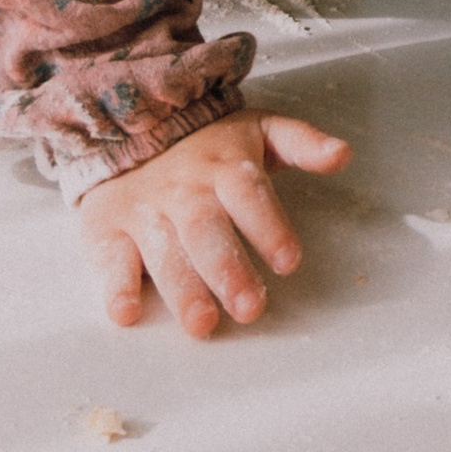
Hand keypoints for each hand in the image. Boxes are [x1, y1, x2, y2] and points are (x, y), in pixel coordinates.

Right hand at [74, 110, 350, 338]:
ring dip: (182, 288)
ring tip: (202, 323)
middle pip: (207, 231)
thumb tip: (343, 154)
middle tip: (250, 308)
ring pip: (164, 250)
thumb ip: (302, 143)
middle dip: (228, 270)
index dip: (270, 227)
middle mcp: (185, 191)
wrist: (128, 128)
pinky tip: (127, 312)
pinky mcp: (107, 229)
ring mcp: (144, 211)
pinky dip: (115, 285)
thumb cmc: (208, 145)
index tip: (289, 262)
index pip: (250, 194)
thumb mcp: (259, 129)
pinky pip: (110, 258)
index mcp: (225, 167)